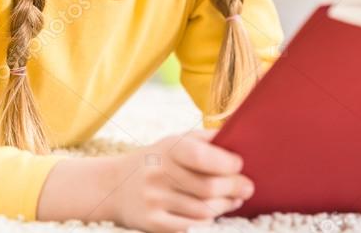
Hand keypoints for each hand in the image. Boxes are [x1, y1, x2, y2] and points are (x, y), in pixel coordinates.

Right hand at [111, 128, 253, 232]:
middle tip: (247, 187)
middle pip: (208, 187)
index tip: (239, 165)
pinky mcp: (152, 223)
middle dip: (234, 188)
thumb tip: (238, 136)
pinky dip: (208, 221)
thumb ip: (204, 139)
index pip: (201, 156)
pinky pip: (191, 226)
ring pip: (203, 209)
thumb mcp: (174, 142)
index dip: (226, 163)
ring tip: (235, 199)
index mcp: (166, 149)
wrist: (113, 185)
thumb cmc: (156, 160)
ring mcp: (154, 200)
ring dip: (225, 205)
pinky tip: (214, 213)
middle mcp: (158, 174)